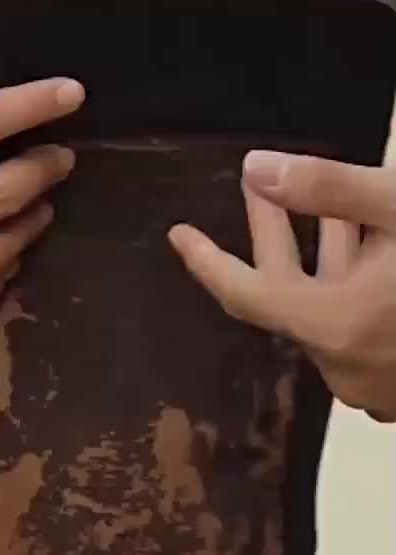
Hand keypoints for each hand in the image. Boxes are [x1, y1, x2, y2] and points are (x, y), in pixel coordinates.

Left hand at [169, 151, 395, 419]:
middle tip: (258, 181)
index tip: (178, 235)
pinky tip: (375, 247)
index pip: (245, 295)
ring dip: (328, 254)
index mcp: (335, 328)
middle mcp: (349, 367)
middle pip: (291, 292)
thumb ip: (328, 188)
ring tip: (331, 203)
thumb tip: (257, 170)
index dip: (208, 261)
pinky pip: (364, 328)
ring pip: (334, 307)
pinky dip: (359, 285)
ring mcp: (382, 384)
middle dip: (275, 230)